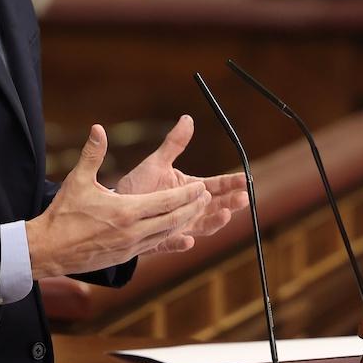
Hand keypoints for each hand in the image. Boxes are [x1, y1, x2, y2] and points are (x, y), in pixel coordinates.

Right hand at [25, 124, 212, 278]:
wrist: (48, 250)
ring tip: (196, 211)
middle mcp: (133, 232)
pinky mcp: (125, 257)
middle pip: (173, 220)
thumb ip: (93, 153)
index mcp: (126, 211)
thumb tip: (98, 128)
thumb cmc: (63, 214)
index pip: (166, 203)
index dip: (187, 195)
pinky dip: (169, 236)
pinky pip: (154, 245)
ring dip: (184, 222)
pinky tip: (174, 230)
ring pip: (166, 234)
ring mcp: (130, 247)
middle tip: (207, 197)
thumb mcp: (78, 180)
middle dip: (193, 208)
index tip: (202, 186)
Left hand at [114, 115, 248, 253]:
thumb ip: (174, 144)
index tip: (245, 179)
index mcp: (190, 190)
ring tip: (224, 214)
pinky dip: (181, 244)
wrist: (117, 210)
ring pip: (203, 226)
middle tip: (243, 198)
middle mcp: (189, 209)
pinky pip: (174, 243)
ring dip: (215, 221)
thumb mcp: (157, 162)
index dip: (232, 183)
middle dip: (231, 203)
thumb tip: (187, 118)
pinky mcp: (163, 240)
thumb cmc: (139, 185)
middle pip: (217, 207)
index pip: (217, 186)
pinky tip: (188, 240)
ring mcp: (180, 225)